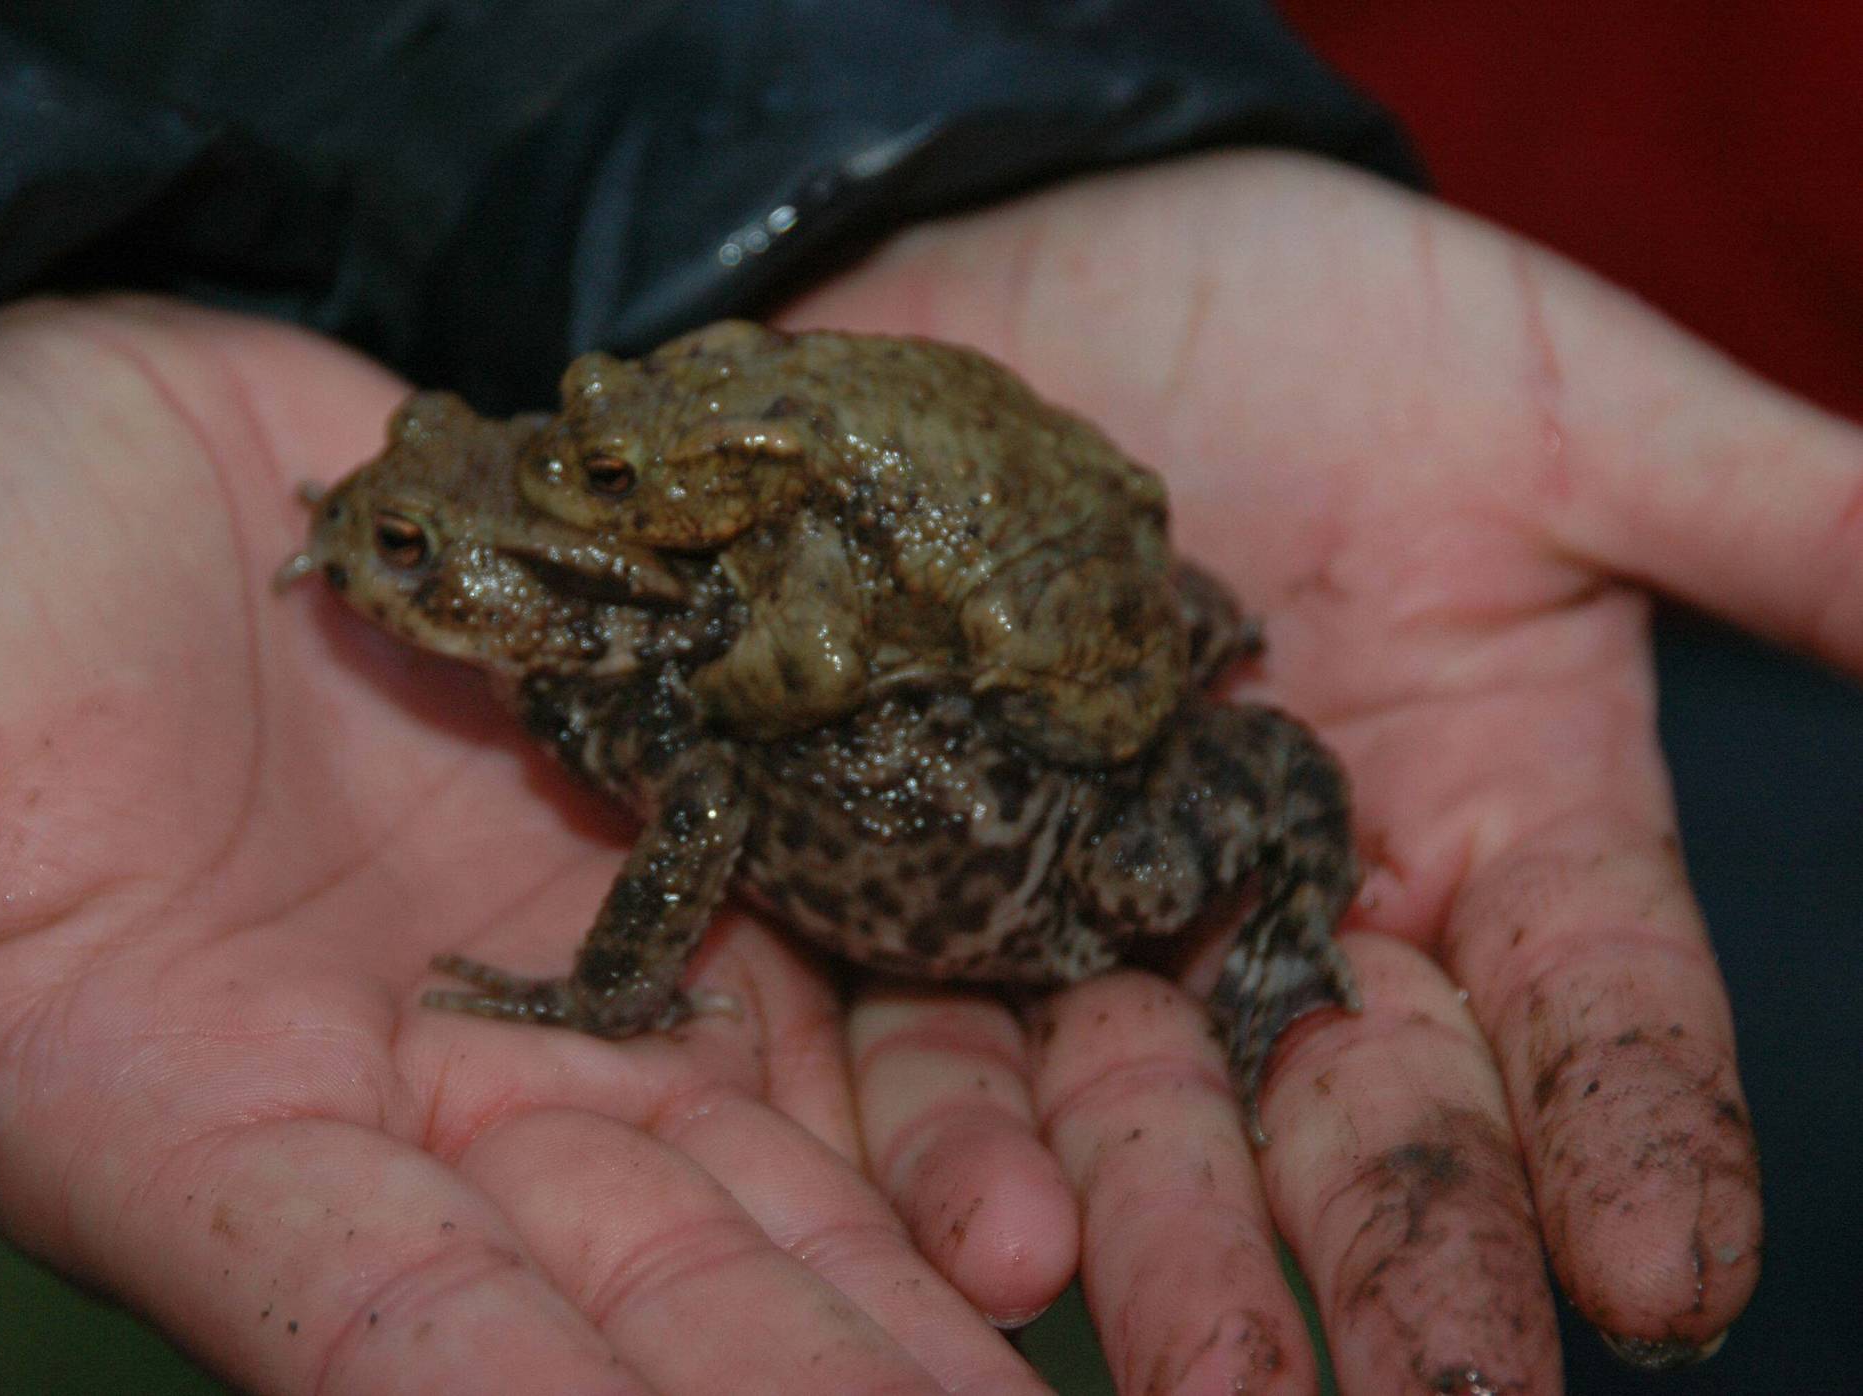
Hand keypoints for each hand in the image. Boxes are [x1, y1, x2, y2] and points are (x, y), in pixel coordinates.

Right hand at [0, 300, 1055, 1394]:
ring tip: (1050, 1286)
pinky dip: (916, 1029)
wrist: (85, 439)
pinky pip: (806, 951)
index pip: (396, 1330)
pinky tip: (1042, 1094)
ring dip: (897, 1235)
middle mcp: (415, 1092)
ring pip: (758, 1138)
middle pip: (631, 1278)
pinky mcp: (655, 821)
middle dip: (790, 1368)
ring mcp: (550, 961)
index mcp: (213, 1133)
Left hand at [789, 151, 1857, 1392]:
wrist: (1064, 242)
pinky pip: (904, 1006)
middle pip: (1356, 1113)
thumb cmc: (1336, 313)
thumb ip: (1771, 525)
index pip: (1594, 1017)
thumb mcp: (1565, 411)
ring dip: (1152, 1237)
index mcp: (1483, 832)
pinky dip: (925, 1117)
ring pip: (1129, 1100)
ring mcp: (1087, 900)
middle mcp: (1288, 908)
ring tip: (1168, 1359)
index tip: (1673, 1278)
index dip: (1641, 1137)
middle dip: (1390, 1262)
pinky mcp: (904, 857)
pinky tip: (958, 1222)